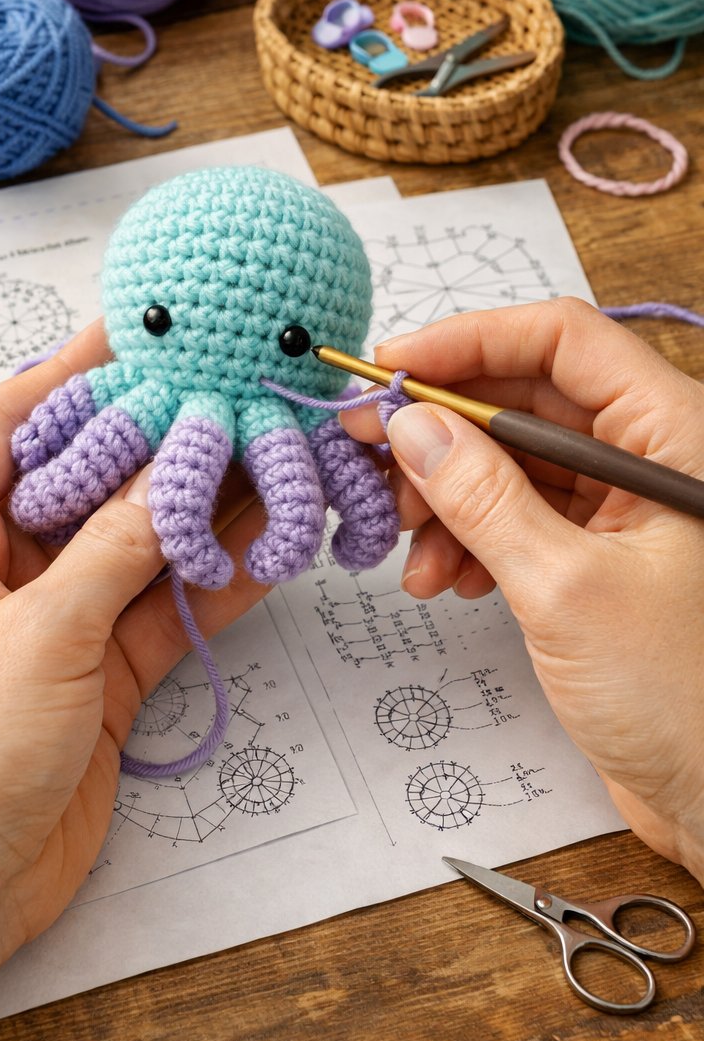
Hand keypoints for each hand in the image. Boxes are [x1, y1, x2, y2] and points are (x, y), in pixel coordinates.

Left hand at [0, 322, 266, 1040]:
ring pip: (132, 540)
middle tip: (233, 387)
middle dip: (158, 438)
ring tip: (271, 453)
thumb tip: (177, 462)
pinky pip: (157, 606)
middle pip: (85, 475)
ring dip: (195, 508)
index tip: (142, 326)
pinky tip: (267, 543)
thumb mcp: (38, 634)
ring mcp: (49, 619)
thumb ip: (115, 545)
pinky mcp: (94, 673)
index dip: (74, 370)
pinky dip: (208, 581)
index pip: (10, 421)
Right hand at [342, 298, 703, 884]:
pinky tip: (441, 578)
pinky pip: (518, 515)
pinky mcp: (598, 556)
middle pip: (529, 397)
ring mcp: (623, 509)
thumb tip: (412, 424)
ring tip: (404, 540)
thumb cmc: (684, 700)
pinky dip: (469, 538)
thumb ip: (483, 497)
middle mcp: (650, 458)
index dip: (471, 341)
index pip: (564, 340)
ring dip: (447, 493)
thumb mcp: (566, 588)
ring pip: (512, 459)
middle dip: (444, 426)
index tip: (390, 367)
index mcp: (675, 437)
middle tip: (368, 446)